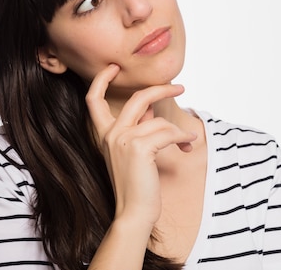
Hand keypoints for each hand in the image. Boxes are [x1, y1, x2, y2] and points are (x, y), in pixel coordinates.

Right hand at [85, 64, 197, 228]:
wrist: (133, 213)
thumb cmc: (136, 185)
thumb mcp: (133, 153)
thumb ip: (138, 128)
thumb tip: (151, 111)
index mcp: (104, 134)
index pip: (93, 100)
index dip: (101, 80)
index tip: (113, 67)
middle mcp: (110, 134)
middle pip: (137, 98)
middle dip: (161, 89)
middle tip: (180, 87)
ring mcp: (123, 139)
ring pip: (159, 121)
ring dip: (178, 132)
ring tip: (188, 141)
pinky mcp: (139, 147)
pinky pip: (168, 133)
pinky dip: (182, 138)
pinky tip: (187, 146)